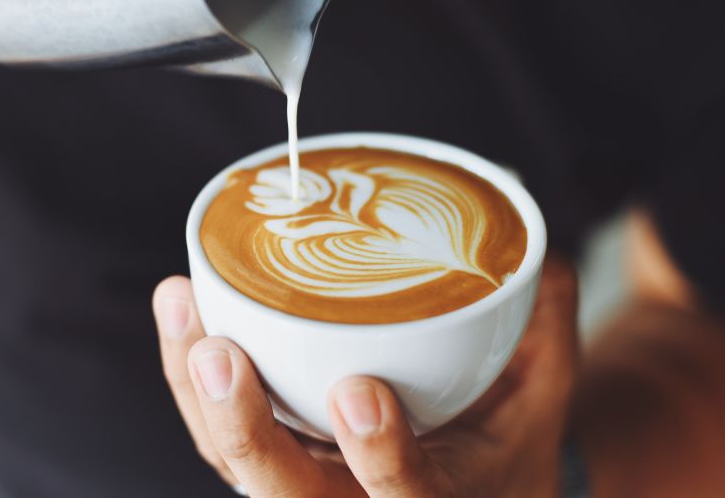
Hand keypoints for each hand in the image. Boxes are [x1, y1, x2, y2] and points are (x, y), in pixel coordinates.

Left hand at [153, 257, 578, 496]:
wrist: (473, 487)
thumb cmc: (504, 443)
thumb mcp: (542, 393)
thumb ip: (543, 325)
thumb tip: (534, 251)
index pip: (404, 497)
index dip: (381, 457)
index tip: (359, 392)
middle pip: (284, 493)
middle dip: (243, 429)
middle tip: (220, 353)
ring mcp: (305, 485)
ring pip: (233, 461)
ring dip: (196, 392)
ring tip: (180, 303)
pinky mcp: (274, 459)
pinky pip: (218, 434)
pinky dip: (190, 379)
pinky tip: (181, 309)